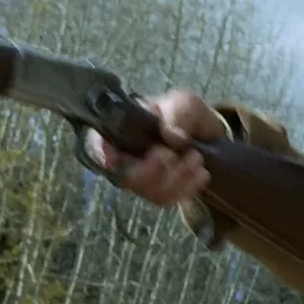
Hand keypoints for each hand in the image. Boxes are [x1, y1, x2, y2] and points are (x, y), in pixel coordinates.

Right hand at [86, 89, 227, 205]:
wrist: (206, 133)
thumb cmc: (185, 113)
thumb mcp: (183, 104)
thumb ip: (176, 114)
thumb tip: (170, 135)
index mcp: (120, 128)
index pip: (98, 145)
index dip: (102, 154)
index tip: (115, 159)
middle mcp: (123, 158)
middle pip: (125, 176)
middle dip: (152, 170)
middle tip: (174, 154)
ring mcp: (140, 178)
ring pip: (147, 191)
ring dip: (176, 178)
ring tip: (197, 157)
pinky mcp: (157, 192)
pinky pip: (166, 200)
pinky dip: (186, 188)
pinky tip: (201, 174)